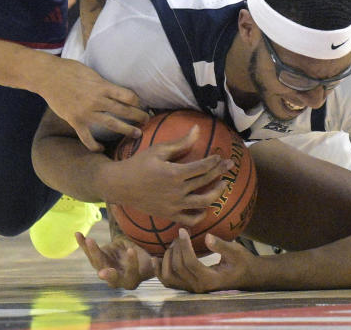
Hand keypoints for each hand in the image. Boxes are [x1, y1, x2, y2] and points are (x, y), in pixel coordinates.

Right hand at [41, 58, 149, 151]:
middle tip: (147, 121)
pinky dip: (95, 146)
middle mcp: (97, 100)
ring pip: (112, 124)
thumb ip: (103, 83)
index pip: (128, 96)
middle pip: (124, 110)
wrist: (48, 76)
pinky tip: (101, 148)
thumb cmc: (69, 70)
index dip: (138, 101)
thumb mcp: (91, 72)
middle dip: (138, 116)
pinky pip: (87, 138)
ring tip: (137, 135)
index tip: (141, 105)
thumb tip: (115, 89)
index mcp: (102, 86)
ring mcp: (86, 112)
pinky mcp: (75, 121)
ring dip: (127, 130)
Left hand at [77, 232, 158, 289]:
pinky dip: (83, 244)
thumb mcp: (148, 260)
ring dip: (92, 251)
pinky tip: (78, 234)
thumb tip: (156, 256)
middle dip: (107, 272)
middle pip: (110, 274)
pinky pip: (89, 253)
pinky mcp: (98, 260)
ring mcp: (105, 269)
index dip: (132, 263)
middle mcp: (116, 278)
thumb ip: (151, 261)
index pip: (131, 273)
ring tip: (89, 240)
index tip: (132, 250)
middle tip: (102, 273)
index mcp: (131, 279)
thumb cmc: (144, 260)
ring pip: (97, 262)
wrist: (132, 256)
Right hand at [112, 125, 232, 225]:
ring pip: (203, 203)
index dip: (214, 161)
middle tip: (229, 166)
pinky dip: (200, 215)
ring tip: (222, 185)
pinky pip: (190, 219)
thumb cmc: (139, 164)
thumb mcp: (159, 150)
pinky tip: (205, 208)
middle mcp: (177, 191)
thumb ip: (181, 142)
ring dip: (216, 193)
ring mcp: (174, 205)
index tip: (220, 157)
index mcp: (175, 173)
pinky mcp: (169, 215)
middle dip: (220, 172)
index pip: (202, 167)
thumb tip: (198, 130)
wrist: (121, 185)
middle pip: (205, 182)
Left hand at [158, 229, 259, 292]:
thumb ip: (222, 246)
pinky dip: (160, 271)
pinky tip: (156, 258)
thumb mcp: (237, 252)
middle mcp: (199, 287)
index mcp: (210, 280)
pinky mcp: (188, 286)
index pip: (190, 262)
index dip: (184, 245)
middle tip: (180, 234)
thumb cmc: (242, 262)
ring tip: (172, 244)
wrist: (247, 277)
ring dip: (166, 259)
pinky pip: (169, 282)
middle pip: (178, 268)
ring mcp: (192, 289)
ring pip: (169, 278)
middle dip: (176, 248)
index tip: (183, 230)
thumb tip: (207, 237)